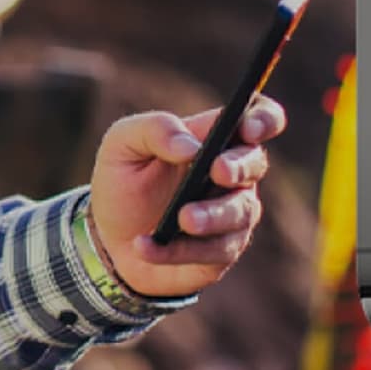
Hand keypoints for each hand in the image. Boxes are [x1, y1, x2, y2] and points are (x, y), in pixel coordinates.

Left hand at [86, 94, 286, 298]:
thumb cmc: (122, 182)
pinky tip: (145, 245)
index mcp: (213, 137)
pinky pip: (212, 251)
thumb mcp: (122, 144)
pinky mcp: (221, 252)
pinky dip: (176, 249)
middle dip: (240, 166)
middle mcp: (231, 174)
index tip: (248, 128)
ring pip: (240, 212)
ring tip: (182, 219)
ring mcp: (231, 214)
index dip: (263, 119)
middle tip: (217, 171)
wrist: (107, 239)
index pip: (257, 117)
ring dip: (212, 215)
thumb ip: (155, 130)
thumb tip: (192, 146)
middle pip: (255, 162)